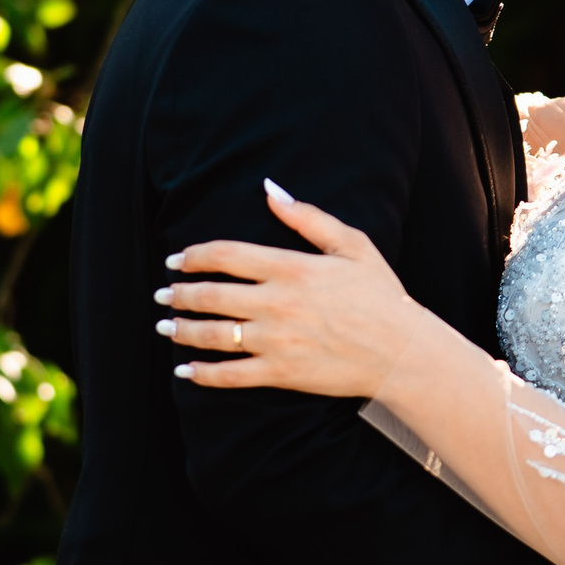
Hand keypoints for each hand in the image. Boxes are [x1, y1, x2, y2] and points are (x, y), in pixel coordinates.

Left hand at [157, 182, 432, 398]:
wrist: (403, 351)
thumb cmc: (380, 295)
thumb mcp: (352, 244)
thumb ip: (307, 217)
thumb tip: (270, 189)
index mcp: (291, 267)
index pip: (226, 256)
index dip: (194, 256)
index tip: (176, 259)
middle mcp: (277, 303)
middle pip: (211, 295)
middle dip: (178, 294)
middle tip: (161, 293)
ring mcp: (276, 340)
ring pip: (214, 335)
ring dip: (182, 331)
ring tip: (165, 327)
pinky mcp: (282, 373)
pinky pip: (231, 375)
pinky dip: (203, 374)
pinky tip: (185, 370)